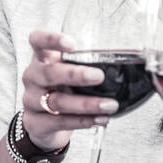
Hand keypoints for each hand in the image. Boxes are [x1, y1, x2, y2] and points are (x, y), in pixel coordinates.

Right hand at [20, 30, 118, 150]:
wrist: (43, 122)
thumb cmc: (61, 89)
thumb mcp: (69, 71)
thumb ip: (88, 64)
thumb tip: (131, 57)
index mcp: (42, 58)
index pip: (38, 41)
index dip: (51, 40)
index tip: (71, 44)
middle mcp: (33, 77)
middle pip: (49, 73)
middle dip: (75, 75)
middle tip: (98, 76)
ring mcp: (31, 100)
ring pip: (57, 101)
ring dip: (86, 104)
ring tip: (109, 105)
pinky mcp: (36, 122)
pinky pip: (60, 122)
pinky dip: (82, 121)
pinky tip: (99, 119)